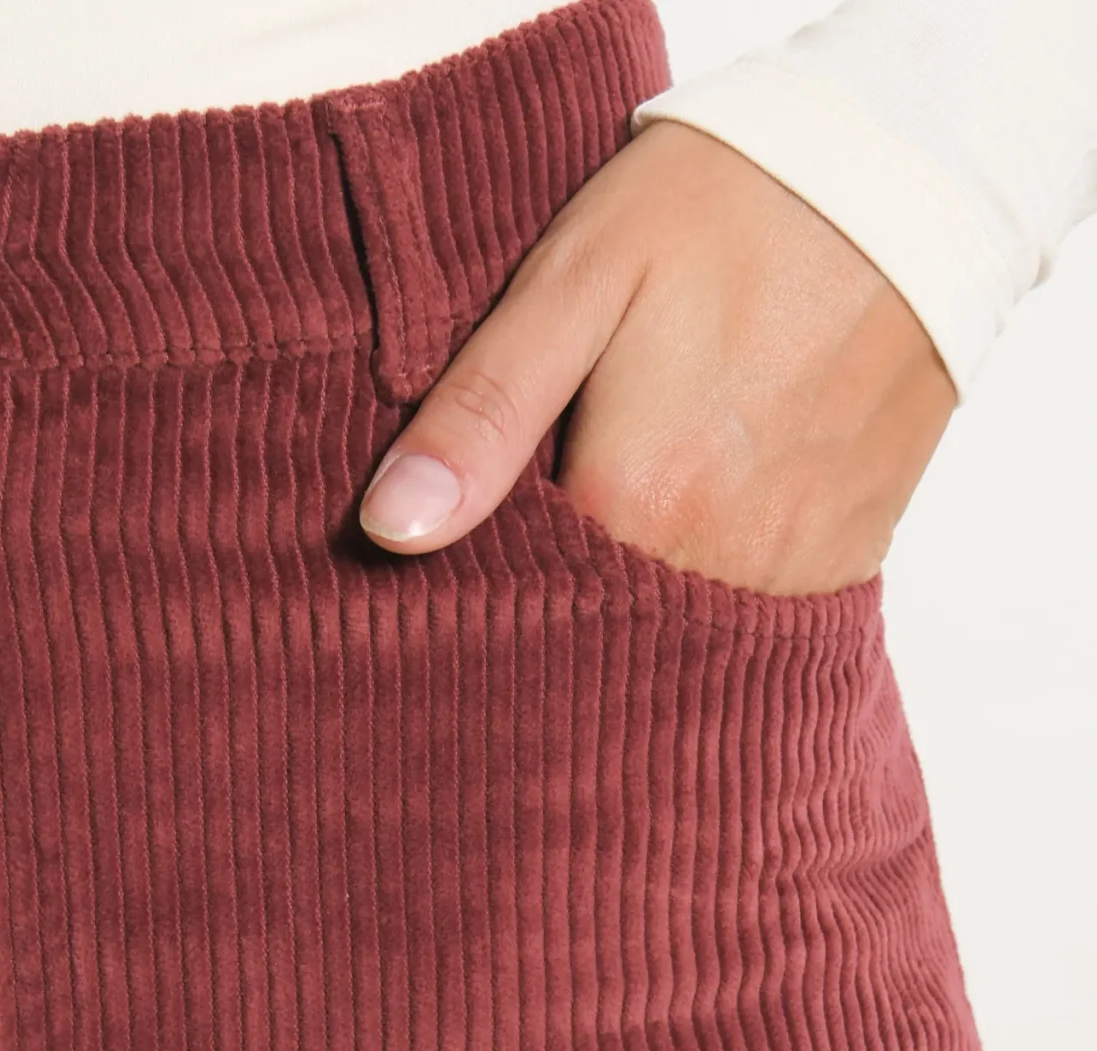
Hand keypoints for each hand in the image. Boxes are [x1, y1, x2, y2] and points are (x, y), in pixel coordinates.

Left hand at [357, 119, 957, 594]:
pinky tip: (712, 506)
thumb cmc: (722, 208)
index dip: (484, 575)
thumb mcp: (576, 281)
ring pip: (675, 634)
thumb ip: (482, 413)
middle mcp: (716, 562)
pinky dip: (717, 584)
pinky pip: (753, 614)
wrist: (902, 173)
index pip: (518, 602)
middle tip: (568, 500)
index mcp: (634, 504)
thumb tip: (390, 532)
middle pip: (599, 627)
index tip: (478, 539)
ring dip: (641, 592)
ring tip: (645, 491)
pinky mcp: (845, 564)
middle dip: (564, 595)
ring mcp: (790, 572)